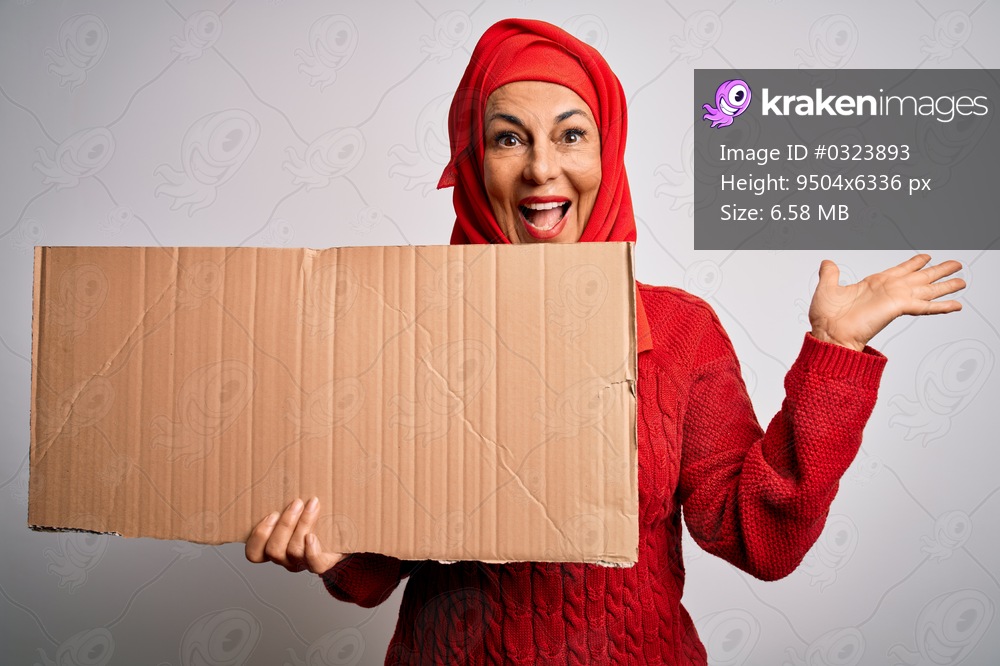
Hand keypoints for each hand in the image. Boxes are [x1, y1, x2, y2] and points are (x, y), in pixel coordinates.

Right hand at [245, 497, 344, 573]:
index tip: (272, 513)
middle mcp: (285, 558)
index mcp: (274, 546)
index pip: (254, 553)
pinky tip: (313, 535)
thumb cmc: (316, 519)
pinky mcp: (322, 564)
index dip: (258, 536)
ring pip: (293, 551)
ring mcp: (303, 562)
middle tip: (297, 503)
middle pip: (273, 550)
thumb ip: (288, 499)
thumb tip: (287, 469)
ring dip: (302, 525)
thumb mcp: (298, 509)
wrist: (342, 536)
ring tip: (312, 505)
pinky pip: (314, 563)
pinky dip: (312, 550)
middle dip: (284, 524)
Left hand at [808, 254, 964, 351]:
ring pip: (927, 290)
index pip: (900, 270)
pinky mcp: (897, 308)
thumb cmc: (826, 318)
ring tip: (962, 280)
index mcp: (874, 285)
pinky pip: (924, 306)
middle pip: (919, 278)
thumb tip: (827, 263)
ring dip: (945, 285)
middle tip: (956, 264)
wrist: (829, 334)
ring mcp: (894, 299)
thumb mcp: (826, 288)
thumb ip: (830, 274)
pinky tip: (956, 304)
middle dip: (938, 271)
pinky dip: (941, 306)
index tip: (927, 257)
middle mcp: (888, 291)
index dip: (914, 263)